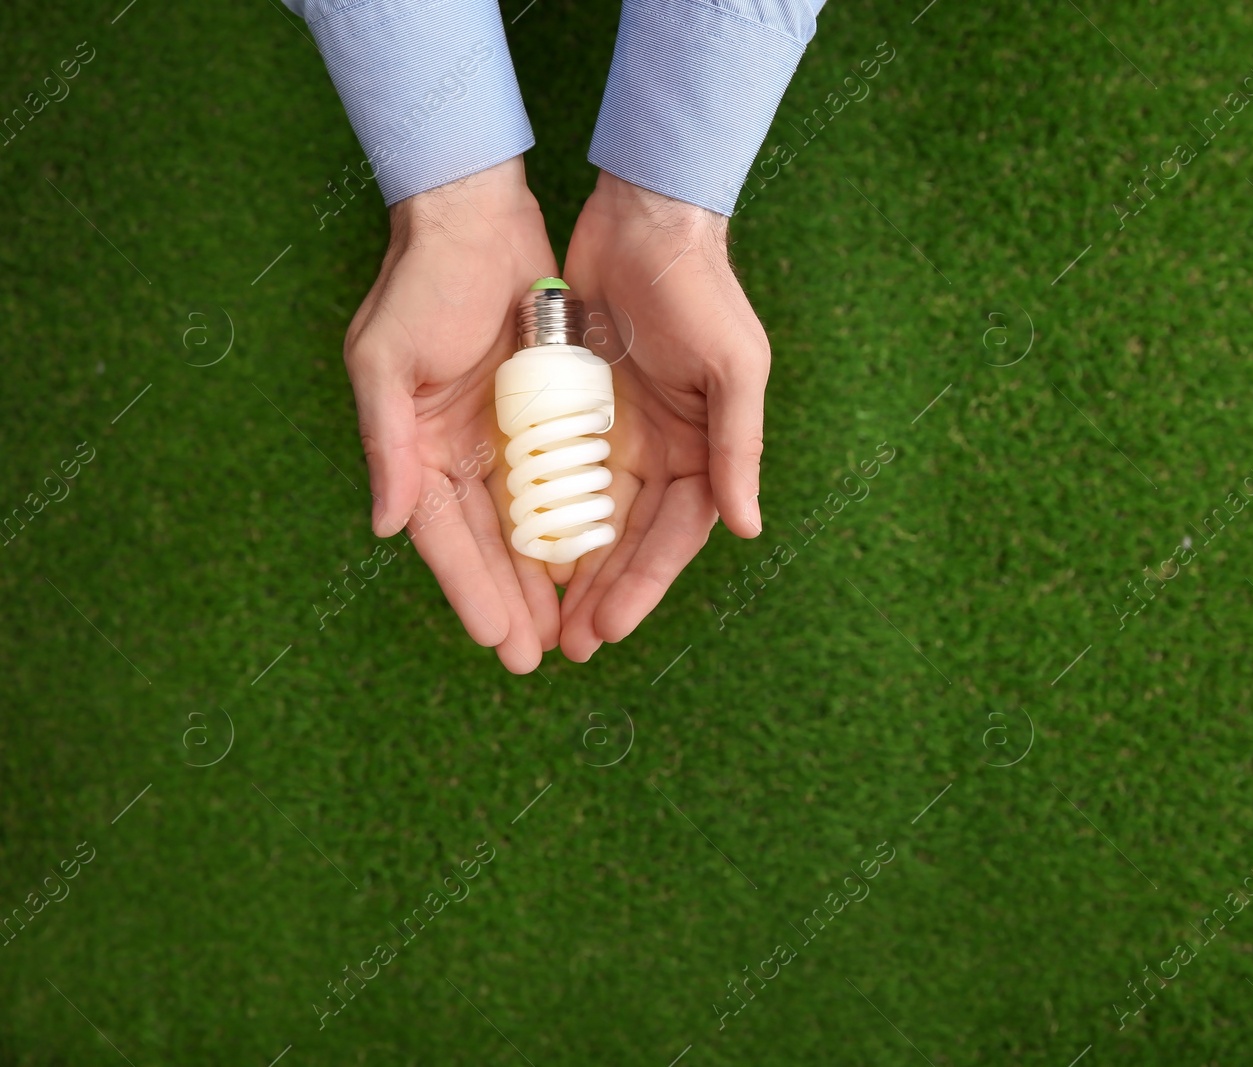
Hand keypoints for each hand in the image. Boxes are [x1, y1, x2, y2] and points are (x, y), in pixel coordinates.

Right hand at [344, 156, 559, 673]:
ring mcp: (502, 437)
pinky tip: (591, 566)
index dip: (470, 589)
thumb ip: (386, 444)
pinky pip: (559, 485)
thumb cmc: (422, 282)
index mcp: (416, 447)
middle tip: (538, 658)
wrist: (476, 216)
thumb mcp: (385, 360)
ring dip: (544, 579)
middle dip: (511, 602)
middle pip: (488, 545)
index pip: (444, 537)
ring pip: (527, 527)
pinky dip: (571, 526)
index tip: (496, 640)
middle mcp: (457, 452)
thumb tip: (388, 527)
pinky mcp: (542, 416)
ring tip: (567, 631)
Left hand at [556, 171, 770, 661]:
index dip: (642, 587)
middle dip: (601, 595)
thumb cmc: (700, 291)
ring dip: (569, 571)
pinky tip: (515, 553)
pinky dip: (540, 516)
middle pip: (627, 542)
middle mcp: (662, 453)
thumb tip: (750, 529)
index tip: (607, 630)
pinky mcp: (574, 411)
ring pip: (588, 521)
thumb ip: (738, 449)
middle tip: (567, 646)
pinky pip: (554, 477)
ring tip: (541, 619)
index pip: (673, 538)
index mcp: (702, 452)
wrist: (642, 218)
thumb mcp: (733, 369)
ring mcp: (616, 435)